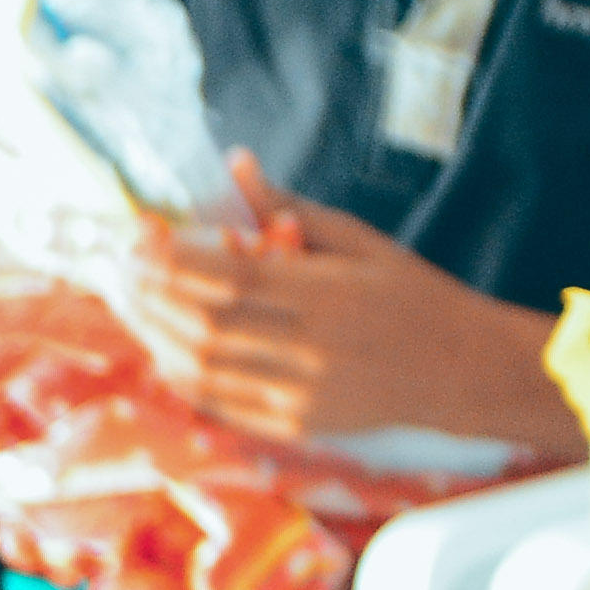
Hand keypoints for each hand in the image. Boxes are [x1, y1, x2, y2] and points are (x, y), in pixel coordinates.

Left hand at [131, 153, 552, 448]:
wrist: (469, 373)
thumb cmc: (417, 299)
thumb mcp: (363, 243)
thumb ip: (290, 208)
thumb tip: (236, 163)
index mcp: (330, 296)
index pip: (229, 277)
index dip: (171, 261)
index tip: (137, 242)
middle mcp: (313, 350)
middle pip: (204, 326)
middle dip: (150, 299)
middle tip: (120, 275)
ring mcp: (305, 395)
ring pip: (203, 370)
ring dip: (156, 338)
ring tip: (135, 309)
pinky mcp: (301, 426)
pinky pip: (223, 405)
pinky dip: (185, 379)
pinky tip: (168, 353)